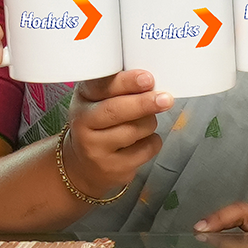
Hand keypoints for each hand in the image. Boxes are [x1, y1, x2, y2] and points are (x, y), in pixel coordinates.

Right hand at [61, 69, 170, 199]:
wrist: (85, 164)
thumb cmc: (99, 124)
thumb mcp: (100, 99)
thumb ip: (120, 87)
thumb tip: (151, 82)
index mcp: (83, 97)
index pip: (101, 86)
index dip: (126, 82)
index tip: (147, 79)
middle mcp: (82, 123)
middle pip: (115, 111)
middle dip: (144, 103)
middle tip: (165, 99)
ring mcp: (94, 149)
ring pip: (134, 130)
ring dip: (150, 122)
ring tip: (146, 121)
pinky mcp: (112, 168)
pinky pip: (145, 149)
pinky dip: (152, 142)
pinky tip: (142, 141)